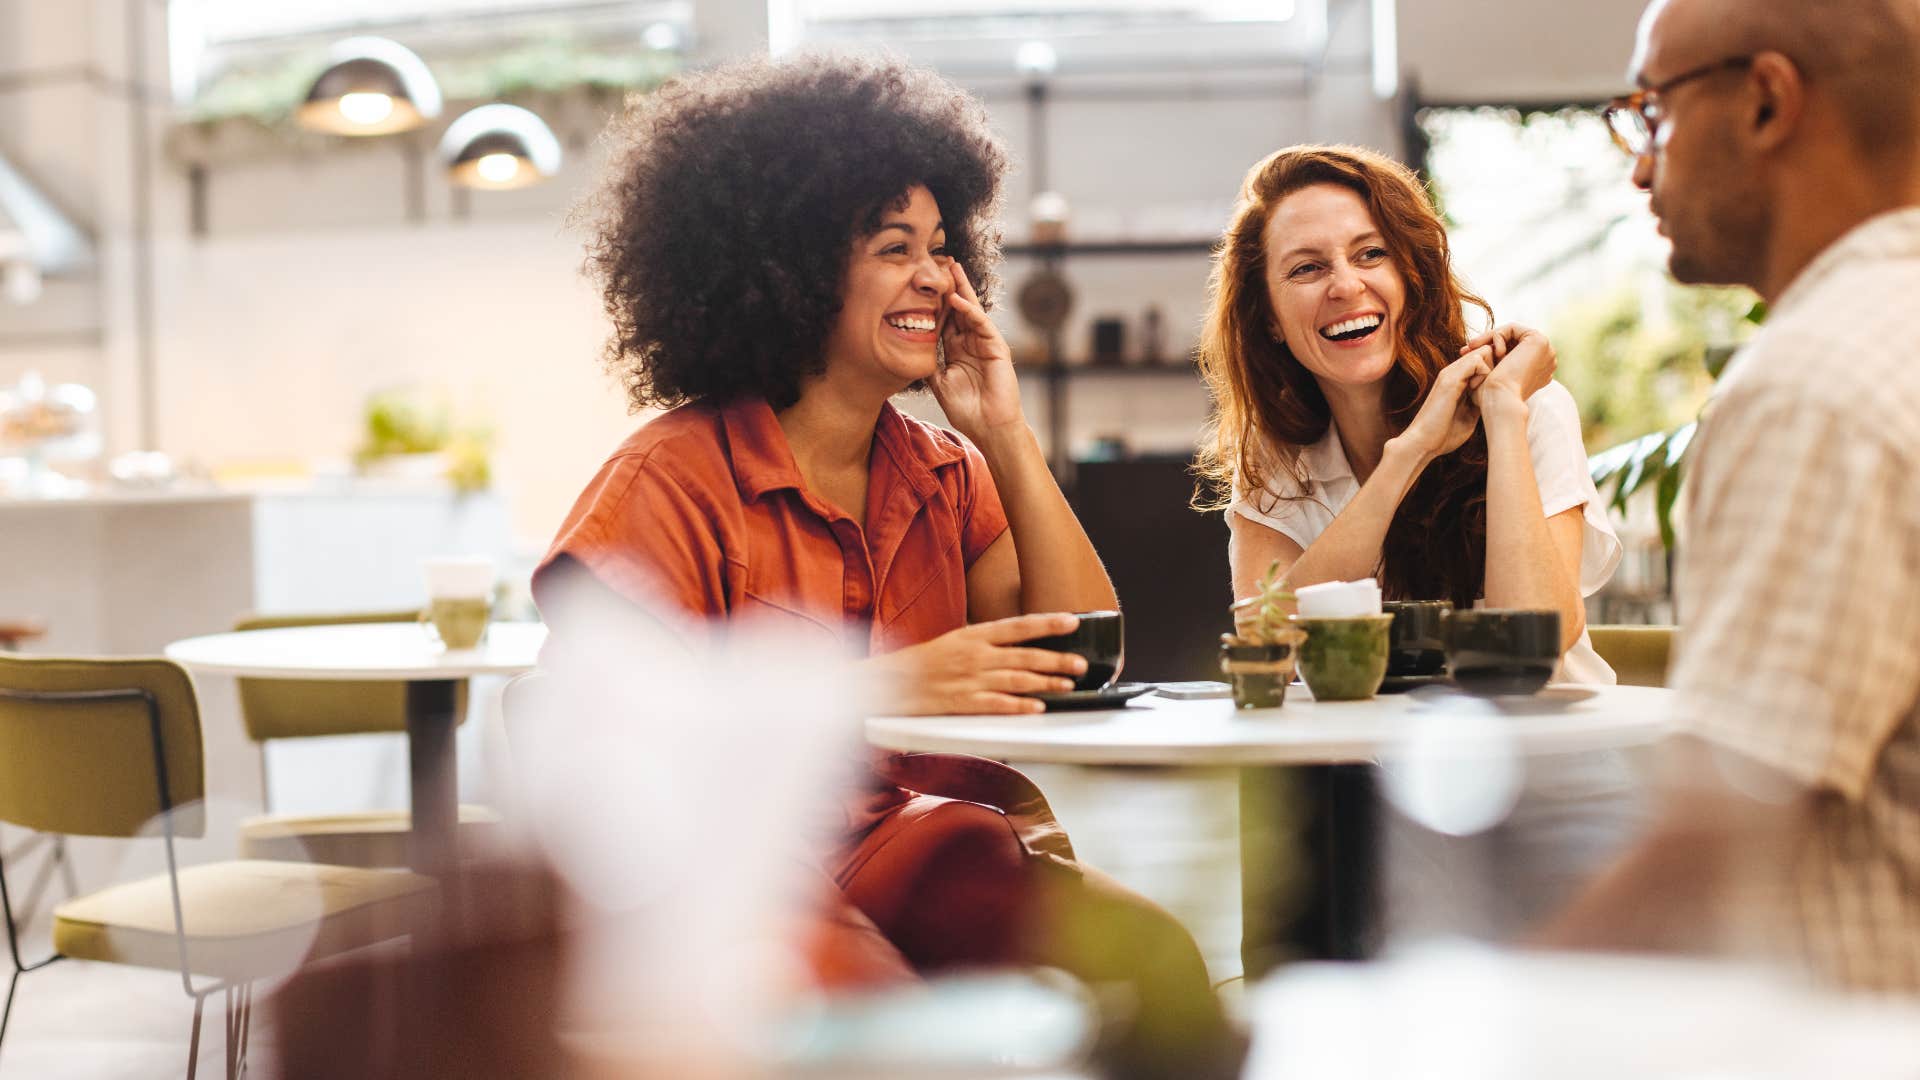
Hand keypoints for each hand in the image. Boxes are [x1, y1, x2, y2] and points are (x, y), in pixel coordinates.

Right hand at [870, 613, 1088, 715]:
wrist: (888, 682)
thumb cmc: (923, 662)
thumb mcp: (956, 641)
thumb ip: (987, 643)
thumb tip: (1020, 643)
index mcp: (974, 635)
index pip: (1019, 626)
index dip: (1048, 624)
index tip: (1073, 622)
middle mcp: (976, 655)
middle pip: (1025, 655)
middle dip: (1058, 659)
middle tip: (1082, 663)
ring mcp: (970, 679)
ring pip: (1018, 680)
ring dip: (1047, 682)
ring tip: (1068, 685)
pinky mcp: (963, 703)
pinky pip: (998, 705)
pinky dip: (1020, 706)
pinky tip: (1038, 707)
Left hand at [930, 261, 1023, 437]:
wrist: (988, 427)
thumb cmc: (967, 409)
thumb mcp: (939, 383)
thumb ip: (929, 363)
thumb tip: (911, 348)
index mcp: (957, 349)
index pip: (946, 319)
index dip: (936, 302)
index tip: (923, 284)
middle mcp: (971, 342)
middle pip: (960, 308)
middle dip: (952, 286)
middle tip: (942, 261)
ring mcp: (985, 343)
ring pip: (972, 310)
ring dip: (962, 290)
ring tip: (952, 269)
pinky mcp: (997, 348)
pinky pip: (982, 324)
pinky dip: (970, 312)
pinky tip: (956, 301)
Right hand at [1391, 352, 1490, 461]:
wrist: (1423, 443)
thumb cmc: (1444, 434)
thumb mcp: (1469, 415)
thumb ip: (1479, 401)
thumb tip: (1496, 398)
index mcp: (1457, 380)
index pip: (1482, 360)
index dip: (1496, 369)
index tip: (1499, 388)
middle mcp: (1452, 372)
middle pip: (1485, 351)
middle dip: (1497, 366)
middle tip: (1495, 389)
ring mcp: (1450, 373)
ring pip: (1482, 352)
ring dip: (1492, 370)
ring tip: (1486, 392)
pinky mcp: (1450, 379)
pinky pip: (1477, 360)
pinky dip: (1486, 373)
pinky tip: (1480, 392)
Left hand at [1460, 323, 1555, 412]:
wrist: (1500, 400)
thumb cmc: (1491, 396)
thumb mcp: (1492, 376)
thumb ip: (1494, 363)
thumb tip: (1483, 351)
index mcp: (1539, 372)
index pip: (1512, 351)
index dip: (1490, 351)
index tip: (1467, 354)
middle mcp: (1546, 360)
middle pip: (1512, 341)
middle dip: (1487, 343)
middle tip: (1466, 348)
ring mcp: (1546, 350)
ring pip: (1511, 334)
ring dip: (1489, 340)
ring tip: (1473, 350)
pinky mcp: (1540, 341)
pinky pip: (1512, 328)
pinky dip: (1497, 337)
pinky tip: (1494, 353)